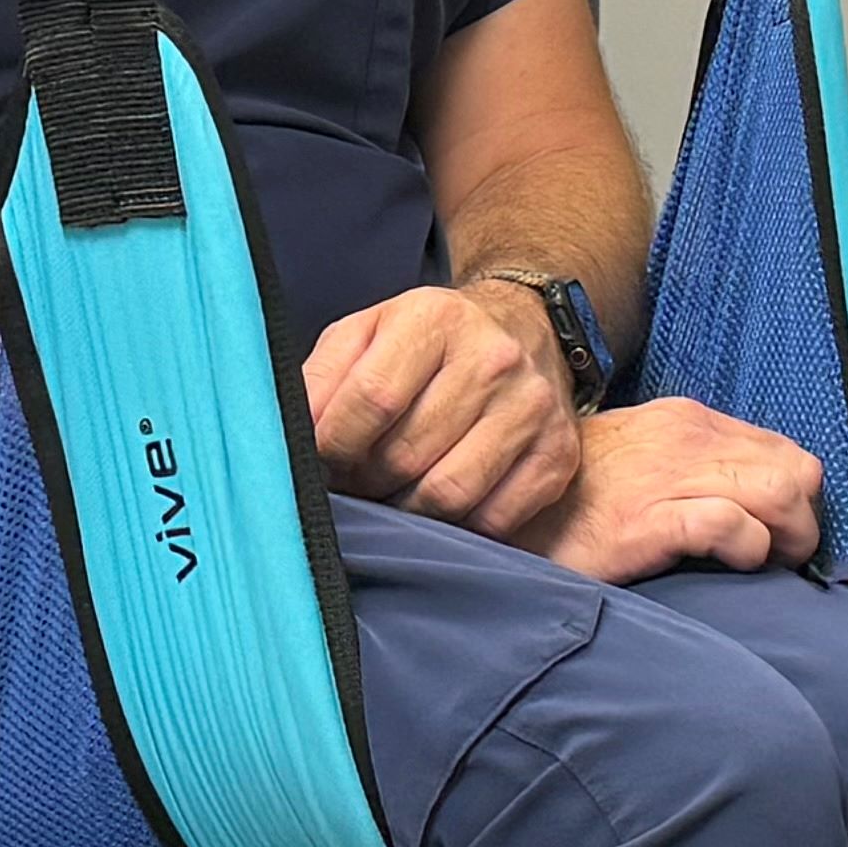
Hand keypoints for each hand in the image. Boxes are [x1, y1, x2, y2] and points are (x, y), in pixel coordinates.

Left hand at [302, 283, 583, 538]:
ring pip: (448, 494)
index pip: (371, 400)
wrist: (523, 327)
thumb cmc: (428, 341)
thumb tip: (290, 434)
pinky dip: (457, 528)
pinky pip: (494, 519)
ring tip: (392, 495)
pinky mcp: (557, 454)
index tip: (322, 459)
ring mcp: (532, 407)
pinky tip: (439, 507)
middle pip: (407, 454)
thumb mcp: (367, 332)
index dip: (334, 445)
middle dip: (366, 481)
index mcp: (434, 318)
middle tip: (355, 482)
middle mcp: (492, 357)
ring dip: (405, 510)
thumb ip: (322, 377)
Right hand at [527, 399, 824, 584]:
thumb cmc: (568, 502)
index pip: (781, 449)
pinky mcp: (647, 519)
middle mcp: (684, 437)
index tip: (778, 534)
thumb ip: (687, 469)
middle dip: (802, 519)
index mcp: (685, 421)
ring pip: (781, 491)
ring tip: (762, 563)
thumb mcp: (634, 462)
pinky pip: (732, 526)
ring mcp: (667, 476)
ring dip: (786, 536)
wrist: (500, 513)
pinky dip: (748, 549)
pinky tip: (730, 565)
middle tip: (779, 555)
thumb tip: (745, 504)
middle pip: (795, 468)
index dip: (794, 497)